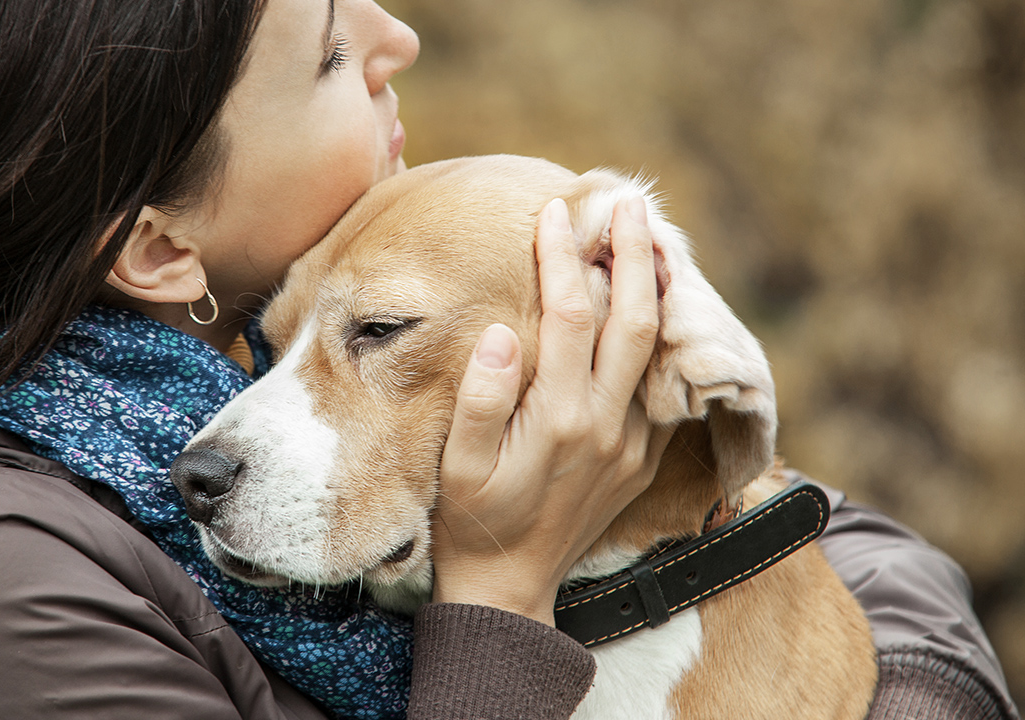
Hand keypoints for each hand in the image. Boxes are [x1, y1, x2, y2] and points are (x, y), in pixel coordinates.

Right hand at [431, 196, 671, 625]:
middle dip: (633, 254)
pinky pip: (661, 386)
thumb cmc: (472, 521)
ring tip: (655, 240)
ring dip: (658, 290)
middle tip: (630, 201)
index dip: (563, 258)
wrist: (512, 587)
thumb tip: (501, 332)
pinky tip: (653, 309)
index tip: (554, 213)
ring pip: (657, 350)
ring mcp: (632, 443)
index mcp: (559, 418)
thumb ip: (481, 399)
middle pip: (633, 320)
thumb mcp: (458, 466)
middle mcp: (606, 425)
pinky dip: (661, 339)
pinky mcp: (642, 458)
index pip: (570, 315)